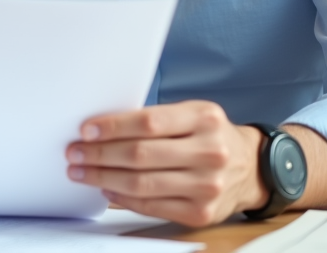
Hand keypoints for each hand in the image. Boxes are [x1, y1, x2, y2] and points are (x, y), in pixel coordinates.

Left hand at [66, 100, 266, 226]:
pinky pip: (151, 206)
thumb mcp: (192, 114)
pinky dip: (123, 197)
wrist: (251, 168)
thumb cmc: (210, 136)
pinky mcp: (201, 213)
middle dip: (100, 154)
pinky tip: (106, 187)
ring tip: (82, 171)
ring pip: (142, 183)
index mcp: (204, 118)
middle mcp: (209, 152)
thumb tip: (102, 128)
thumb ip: (155, 119)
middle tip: (75, 152)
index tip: (86, 130)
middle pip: (141, 155)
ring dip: (103, 177)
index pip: (149, 122)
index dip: (113, 127)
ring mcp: (207, 186)